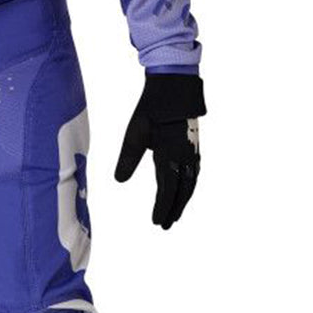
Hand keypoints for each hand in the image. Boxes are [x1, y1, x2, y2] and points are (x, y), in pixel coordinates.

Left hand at [115, 74, 206, 229]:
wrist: (175, 86)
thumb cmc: (152, 109)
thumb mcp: (134, 134)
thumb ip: (128, 159)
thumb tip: (119, 181)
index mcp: (171, 155)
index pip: (167, 189)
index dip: (162, 207)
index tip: (157, 222)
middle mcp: (186, 156)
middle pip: (182, 191)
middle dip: (174, 209)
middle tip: (165, 225)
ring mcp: (192, 151)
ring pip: (190, 183)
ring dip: (183, 200)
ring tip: (175, 213)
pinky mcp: (194, 146)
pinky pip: (194, 172)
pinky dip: (189, 186)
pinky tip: (184, 190)